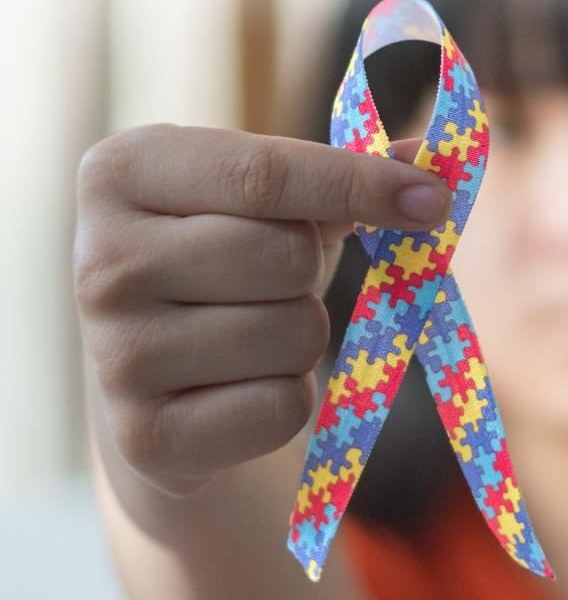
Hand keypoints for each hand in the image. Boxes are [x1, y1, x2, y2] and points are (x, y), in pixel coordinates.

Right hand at [73, 123, 444, 495]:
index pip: (263, 172)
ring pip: (294, 335)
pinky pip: (284, 406)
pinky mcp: (145, 437)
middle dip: (311, 273)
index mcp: (123, 170)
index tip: (433, 199)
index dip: (357, 183)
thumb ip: (350, 173)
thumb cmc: (227, 264)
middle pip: (285, 258)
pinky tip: (239, 388)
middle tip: (275, 281)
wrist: (152, 379)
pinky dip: (289, 399)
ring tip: (250, 335)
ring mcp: (114, 355)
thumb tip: (435, 162)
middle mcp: (98, 260)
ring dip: (302, 339)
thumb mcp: (273, 204)